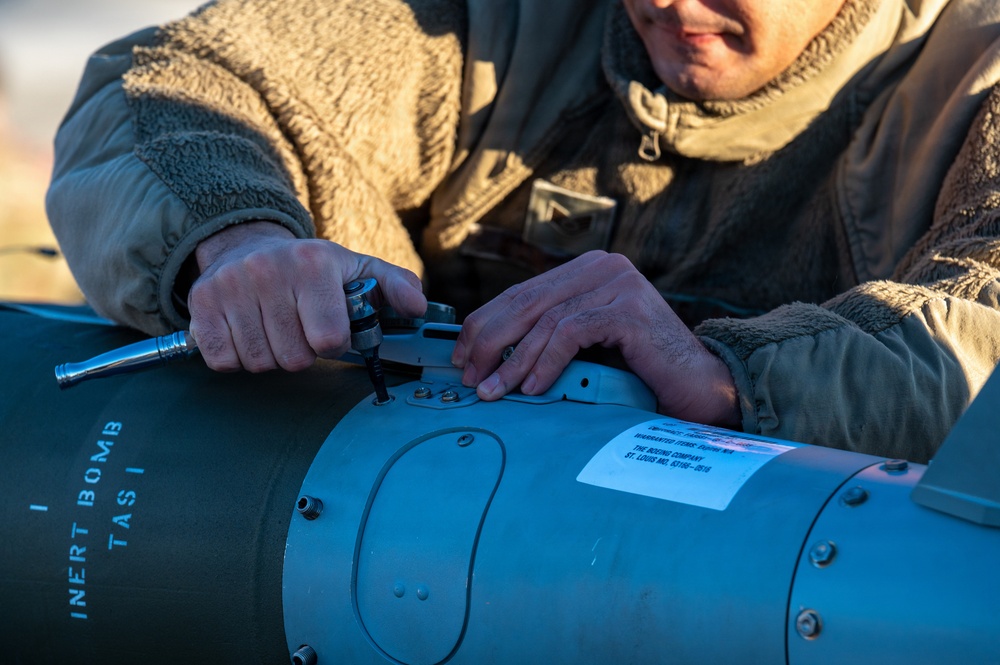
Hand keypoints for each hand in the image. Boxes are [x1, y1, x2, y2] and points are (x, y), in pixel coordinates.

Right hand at [187, 221, 425, 371]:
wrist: (247, 245)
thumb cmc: (310, 268)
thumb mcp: (356, 268)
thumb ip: (394, 285)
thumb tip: (418, 306)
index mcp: (312, 264)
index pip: (328, 339)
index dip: (332, 343)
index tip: (328, 329)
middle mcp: (267, 270)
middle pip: (293, 358)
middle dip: (301, 352)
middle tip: (297, 329)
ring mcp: (229, 287)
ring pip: (259, 363)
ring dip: (270, 356)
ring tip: (273, 328)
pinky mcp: (200, 305)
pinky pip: (223, 361)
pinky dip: (236, 357)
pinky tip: (246, 332)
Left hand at [452, 251, 740, 427]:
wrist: (701, 390)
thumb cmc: (640, 373)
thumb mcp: (586, 346)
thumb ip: (550, 335)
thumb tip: (487, 353)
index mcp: (588, 270)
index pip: (522, 293)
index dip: (486, 323)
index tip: (461, 356)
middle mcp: (602, 267)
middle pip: (526, 302)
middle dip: (489, 341)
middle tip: (468, 375)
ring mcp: (617, 283)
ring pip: (544, 320)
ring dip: (512, 360)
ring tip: (493, 391)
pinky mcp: (627, 308)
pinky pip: (570, 333)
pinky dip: (545, 362)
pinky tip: (531, 388)